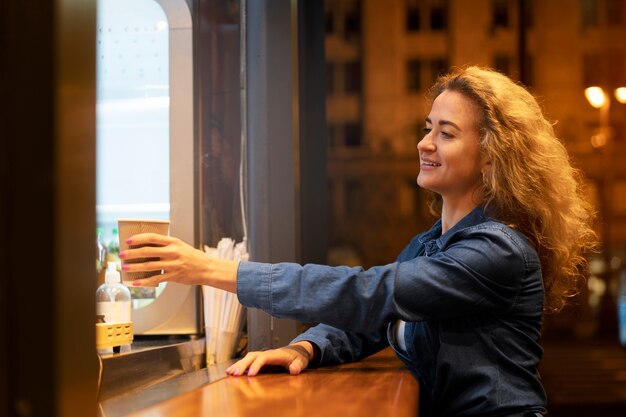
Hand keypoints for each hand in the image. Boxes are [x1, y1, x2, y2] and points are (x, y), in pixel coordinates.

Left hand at [119, 233, 238, 291]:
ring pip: (148, 265)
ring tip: (125, 268)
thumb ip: (165, 246)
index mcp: (173, 242)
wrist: (206, 268)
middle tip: (121, 255)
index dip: (139, 238)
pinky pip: (155, 278)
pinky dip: (143, 281)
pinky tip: (135, 282)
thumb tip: (145, 249)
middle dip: (131, 253)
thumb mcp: (180, 246)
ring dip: (134, 267)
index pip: (152, 237)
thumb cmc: (191, 256)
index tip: (128, 241)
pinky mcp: (173, 276)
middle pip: (147, 251)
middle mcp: (172, 252)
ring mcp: (172, 264)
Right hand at [226, 341, 315, 376]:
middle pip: (252, 356)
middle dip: (243, 364)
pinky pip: (248, 361)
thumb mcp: (301, 361)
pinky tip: (231, 371)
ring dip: (238, 364)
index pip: (264, 358)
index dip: (256, 365)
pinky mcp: (260, 360)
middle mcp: (267, 353)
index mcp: (276, 354)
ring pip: (248, 357)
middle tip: (234, 374)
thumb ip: (298, 365)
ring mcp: (262, 355)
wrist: (297, 350)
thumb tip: (294, 370)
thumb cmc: (298, 357)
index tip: (250, 374)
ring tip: (228, 373)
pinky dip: (239, 365)